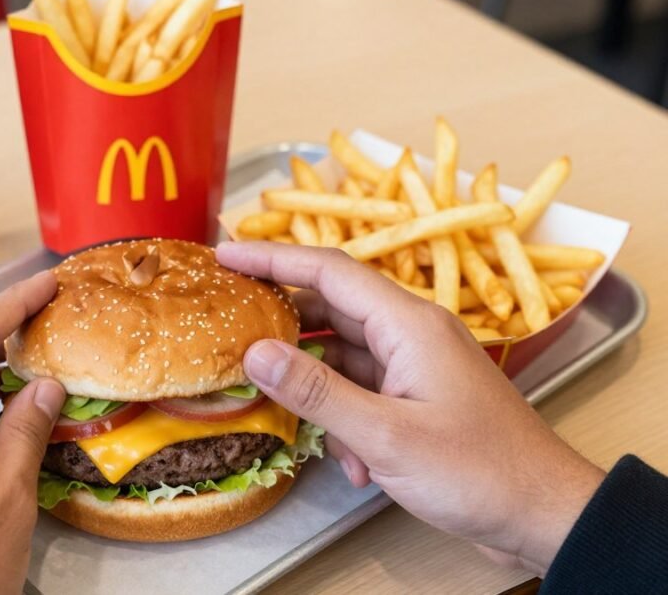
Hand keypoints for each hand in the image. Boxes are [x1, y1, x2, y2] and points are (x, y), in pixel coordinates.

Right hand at [216, 241, 603, 574]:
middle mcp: (411, 333)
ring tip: (283, 407)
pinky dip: (346, 418)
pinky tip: (351, 462)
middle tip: (231, 324)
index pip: (329, 270)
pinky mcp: (418, 396)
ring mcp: (416, 365)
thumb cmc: (477, 471)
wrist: (542, 513)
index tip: (225, 255)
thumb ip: (317, 392)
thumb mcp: (387, 435)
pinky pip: (364, 389)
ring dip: (317, 386)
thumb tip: (256, 353)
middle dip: (283, 319)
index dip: (273, 257)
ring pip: (344, 354)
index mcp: (409, 323)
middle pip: (332, 306)